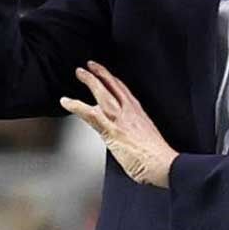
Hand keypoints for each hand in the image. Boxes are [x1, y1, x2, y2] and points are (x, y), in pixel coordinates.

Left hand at [61, 61, 178, 187]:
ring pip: (102, 92)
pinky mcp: (110, 128)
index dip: (114, 80)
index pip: (125, 91)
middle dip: (101, 73)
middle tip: (91, 66)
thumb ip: (135, 135)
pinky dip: (76, 105)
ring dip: (90, 80)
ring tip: (80, 73)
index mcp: (139, 114)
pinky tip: (66, 102)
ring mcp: (119, 119)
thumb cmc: (157, 157)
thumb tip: (128, 140)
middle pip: (114, 85)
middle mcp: (130, 111)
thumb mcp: (147, 140)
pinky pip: (89, 113)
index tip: (108, 75)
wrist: (162, 163)